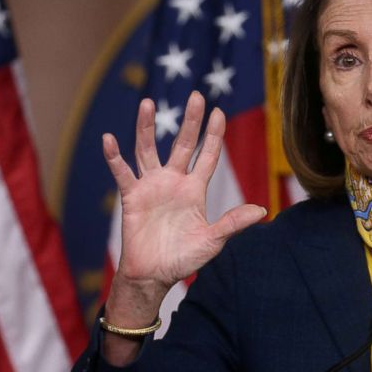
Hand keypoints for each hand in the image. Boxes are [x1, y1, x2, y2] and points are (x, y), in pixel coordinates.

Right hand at [103, 91, 266, 305]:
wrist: (154, 275)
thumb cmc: (183, 258)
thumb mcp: (212, 241)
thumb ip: (233, 223)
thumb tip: (262, 211)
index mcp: (194, 189)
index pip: (207, 156)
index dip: (214, 135)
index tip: (219, 111)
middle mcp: (173, 182)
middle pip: (182, 144)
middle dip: (190, 121)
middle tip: (196, 96)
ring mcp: (152, 186)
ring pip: (148, 150)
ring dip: (146, 127)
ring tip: (148, 102)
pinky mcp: (132, 197)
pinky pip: (123, 173)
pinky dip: (115, 157)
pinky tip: (109, 139)